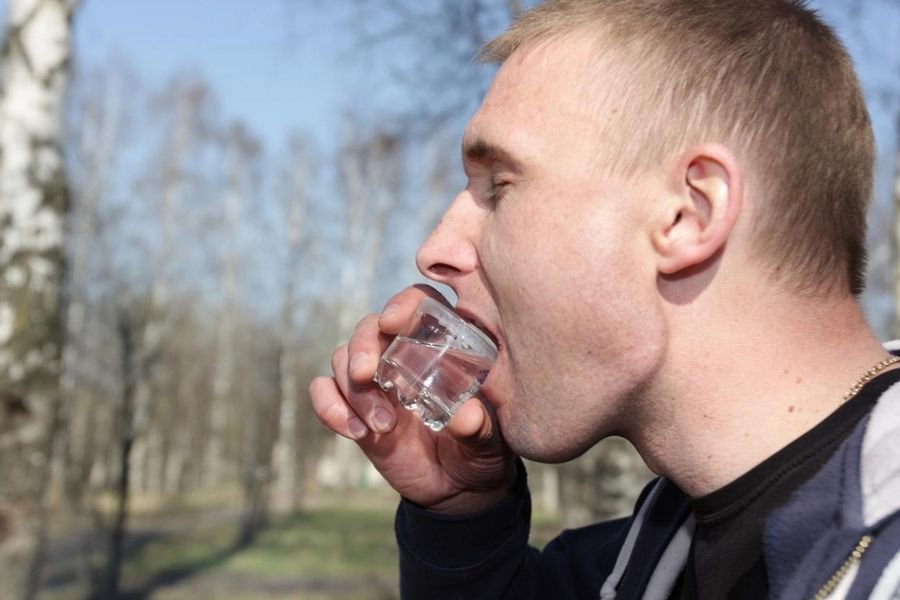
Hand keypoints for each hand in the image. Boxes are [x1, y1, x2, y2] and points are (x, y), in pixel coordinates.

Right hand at [309, 285, 515, 513]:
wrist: (457, 488)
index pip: (417, 304)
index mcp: (440, 345)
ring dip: (354, 391)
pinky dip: (329, 406)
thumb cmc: (481, 449)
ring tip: (381, 426)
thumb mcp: (490, 439)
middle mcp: (402, 354)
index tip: (392, 323)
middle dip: (362, 347)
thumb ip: (480, 427)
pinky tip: (355, 432)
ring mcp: (375, 381)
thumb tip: (467, 416)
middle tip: (366, 375)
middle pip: (369, 327)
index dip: (401, 305)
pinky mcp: (354, 408)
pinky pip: (324, 392)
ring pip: (343, 359)